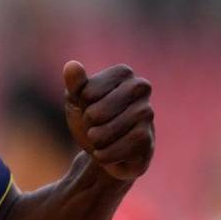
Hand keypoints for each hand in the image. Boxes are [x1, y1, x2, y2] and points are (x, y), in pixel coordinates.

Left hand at [63, 61, 154, 181]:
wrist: (102, 149)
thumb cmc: (89, 118)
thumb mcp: (76, 98)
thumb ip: (74, 82)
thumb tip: (72, 65)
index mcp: (123, 73)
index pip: (87, 92)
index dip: (81, 103)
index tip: (89, 104)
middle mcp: (141, 88)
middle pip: (96, 113)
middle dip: (88, 124)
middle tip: (94, 124)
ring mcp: (148, 113)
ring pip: (107, 131)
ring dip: (95, 140)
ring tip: (99, 139)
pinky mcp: (148, 139)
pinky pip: (118, 148)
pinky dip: (105, 154)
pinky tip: (106, 153)